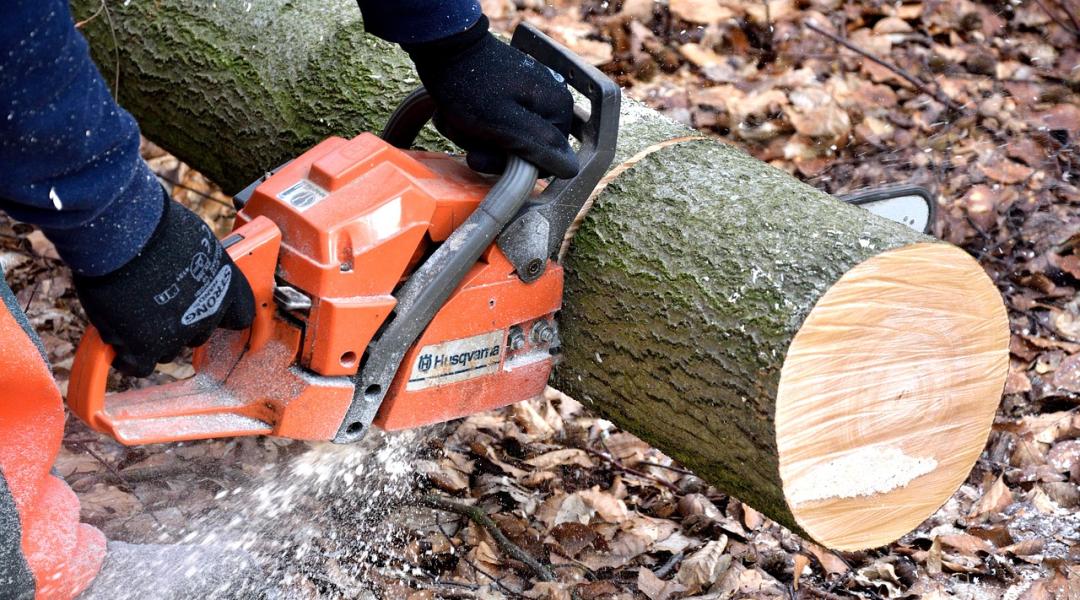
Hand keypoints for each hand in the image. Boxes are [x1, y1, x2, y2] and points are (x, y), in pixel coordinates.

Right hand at [73, 195, 254, 376]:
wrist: (123, 235)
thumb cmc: (154, 225)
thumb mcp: (194, 240)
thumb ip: (196, 265)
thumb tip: (187, 268)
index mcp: (228, 286)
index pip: (240, 315)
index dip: (222, 314)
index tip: (211, 312)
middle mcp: (209, 313)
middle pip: (198, 333)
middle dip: (180, 323)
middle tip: (156, 303)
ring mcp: (178, 333)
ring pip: (168, 350)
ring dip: (151, 337)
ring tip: (129, 312)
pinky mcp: (145, 346)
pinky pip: (139, 365)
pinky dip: (128, 357)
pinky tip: (118, 343)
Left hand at [403, 16, 578, 178]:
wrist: (441, 47)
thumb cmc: (470, 88)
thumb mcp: (505, 124)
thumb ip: (541, 147)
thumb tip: (572, 169)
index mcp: (558, 108)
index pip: (545, 161)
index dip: (513, 165)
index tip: (482, 155)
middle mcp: (549, 101)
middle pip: (523, 150)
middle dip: (488, 149)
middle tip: (465, 135)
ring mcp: (528, 96)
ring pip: (504, 140)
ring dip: (474, 138)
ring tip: (456, 120)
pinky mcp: (508, 94)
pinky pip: (493, 124)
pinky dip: (471, 125)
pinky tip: (456, 115)